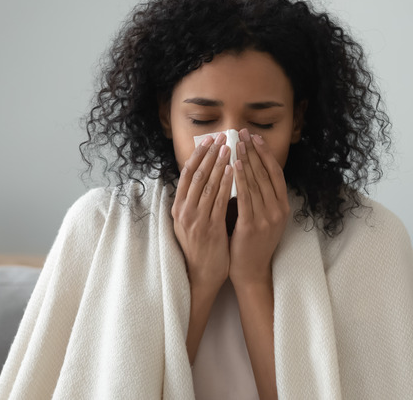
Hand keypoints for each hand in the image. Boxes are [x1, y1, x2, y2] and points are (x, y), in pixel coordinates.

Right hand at [172, 133, 233, 289]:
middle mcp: (183, 211)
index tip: (208, 140)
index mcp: (178, 208)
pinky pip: (218, 201)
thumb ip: (195, 201)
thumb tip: (205, 177)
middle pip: (196, 174)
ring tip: (230, 148)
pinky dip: (226, 183)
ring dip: (219, 164)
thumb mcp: (191, 222)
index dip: (198, 155)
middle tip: (222, 137)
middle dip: (210, 154)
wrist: (201, 275)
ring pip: (207, 184)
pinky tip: (234, 171)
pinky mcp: (209, 228)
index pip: (187, 174)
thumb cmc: (200, 248)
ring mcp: (195, 219)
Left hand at [229, 129, 289, 286]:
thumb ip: (258, 196)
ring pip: (256, 182)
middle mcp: (278, 210)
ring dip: (245, 160)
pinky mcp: (253, 226)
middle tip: (242, 133)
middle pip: (265, 174)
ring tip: (236, 144)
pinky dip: (240, 180)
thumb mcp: (263, 216)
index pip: (275, 173)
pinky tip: (233, 166)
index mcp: (282, 206)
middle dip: (253, 151)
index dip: (265, 153)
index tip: (254, 137)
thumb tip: (247, 168)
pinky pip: (246, 197)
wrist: (250, 270)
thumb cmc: (251, 242)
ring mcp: (267, 218)